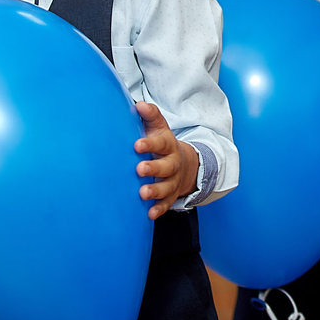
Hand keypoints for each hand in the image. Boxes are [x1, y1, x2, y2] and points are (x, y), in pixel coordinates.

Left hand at [134, 102, 198, 219]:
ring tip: (143, 193)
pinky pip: (167, 204)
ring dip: (155, 191)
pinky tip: (149, 214)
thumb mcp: (158, 128)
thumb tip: (139, 105)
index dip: (149, 144)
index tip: (137, 145)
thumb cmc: (161, 144)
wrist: (183, 163)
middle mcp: (173, 163)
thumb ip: (150, 116)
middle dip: (153, 168)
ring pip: (166, 187)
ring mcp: (173, 181)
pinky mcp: (171, 196)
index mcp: (168, 145)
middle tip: (139, 169)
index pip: (160, 143)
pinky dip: (159, 209)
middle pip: (166, 166)